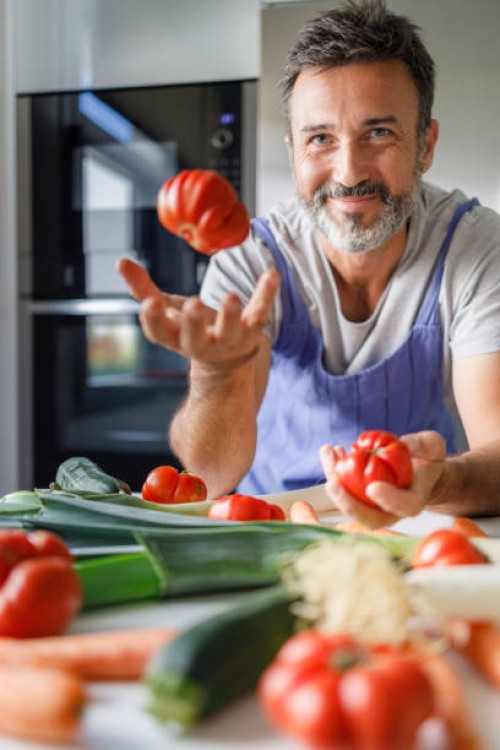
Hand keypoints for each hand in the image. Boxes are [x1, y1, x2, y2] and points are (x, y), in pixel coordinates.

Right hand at [116, 258, 279, 369]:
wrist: (226, 361)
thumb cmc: (189, 329)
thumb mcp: (166, 312)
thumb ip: (143, 289)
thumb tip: (120, 261)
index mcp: (176, 338)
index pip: (159, 333)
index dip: (153, 320)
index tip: (149, 304)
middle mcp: (201, 344)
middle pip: (195, 339)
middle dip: (193, 323)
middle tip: (192, 305)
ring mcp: (228, 340)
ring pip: (230, 332)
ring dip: (230, 316)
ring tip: (231, 297)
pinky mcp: (252, 331)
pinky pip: (260, 313)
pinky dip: (266, 294)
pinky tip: (272, 274)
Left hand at [320, 430, 446, 527]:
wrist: (419, 469)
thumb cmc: (428, 457)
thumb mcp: (432, 444)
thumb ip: (421, 444)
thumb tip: (403, 443)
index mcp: (415, 499)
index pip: (405, 506)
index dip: (389, 500)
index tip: (373, 487)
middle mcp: (393, 510)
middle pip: (369, 517)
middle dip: (348, 503)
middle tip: (333, 482)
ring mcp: (375, 507)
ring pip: (351, 505)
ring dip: (334, 481)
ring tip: (328, 453)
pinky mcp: (360, 498)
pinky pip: (344, 490)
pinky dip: (334, 471)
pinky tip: (331, 451)